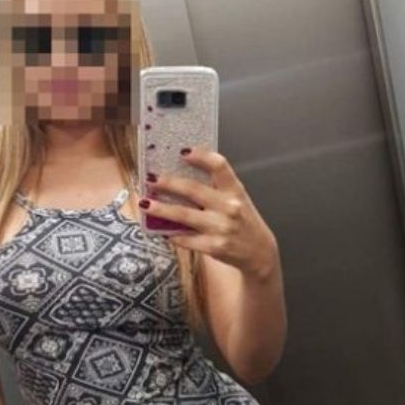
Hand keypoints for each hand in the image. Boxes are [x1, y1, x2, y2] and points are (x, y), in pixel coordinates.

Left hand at [141, 147, 276, 277]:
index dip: (201, 156)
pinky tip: (161, 230)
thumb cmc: (244, 222)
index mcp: (235, 191)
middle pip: (193, 190)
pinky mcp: (213, 247)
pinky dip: (171, 234)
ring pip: (184, 215)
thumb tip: (183, 173)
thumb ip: (217, 186)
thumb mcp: (237, 198)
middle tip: (151, 179)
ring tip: (145, 204)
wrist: (259, 252)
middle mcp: (229, 207)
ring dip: (161, 209)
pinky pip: (185, 238)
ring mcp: (220, 228)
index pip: (219, 166)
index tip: (183, 152)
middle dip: (168, 183)